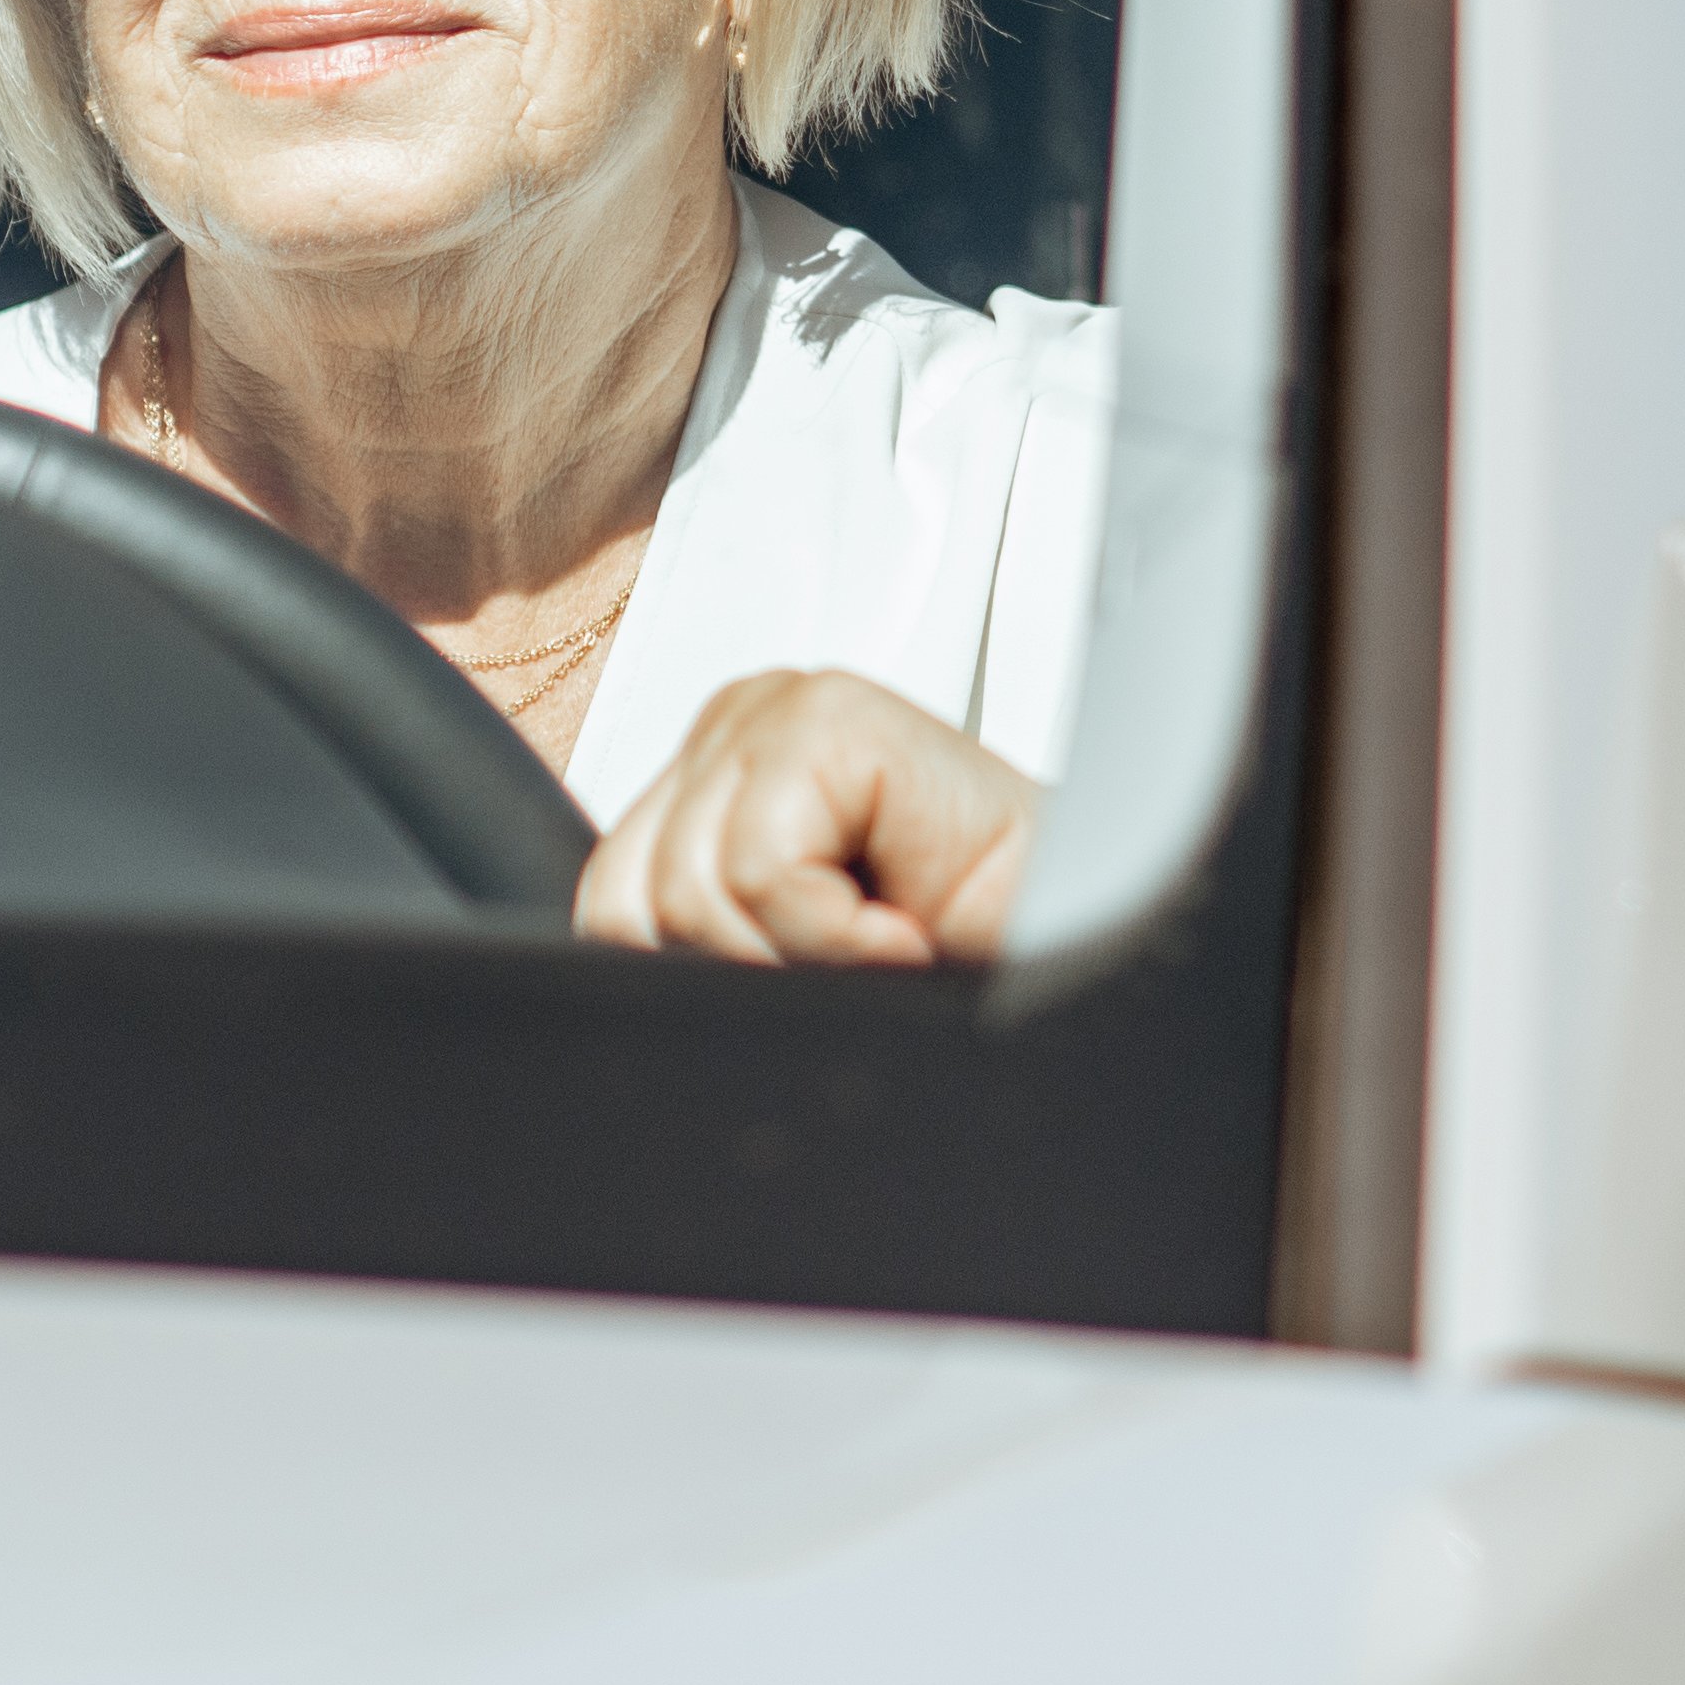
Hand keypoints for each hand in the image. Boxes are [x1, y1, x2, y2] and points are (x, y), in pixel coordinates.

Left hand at [572, 666, 1038, 966]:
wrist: (1083, 950)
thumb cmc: (957, 951)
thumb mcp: (775, 950)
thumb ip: (686, 932)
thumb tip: (602, 976)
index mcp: (713, 767)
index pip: (609, 899)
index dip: (698, 973)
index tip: (808, 967)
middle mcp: (738, 720)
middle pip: (634, 901)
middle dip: (746, 967)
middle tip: (852, 955)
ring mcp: (783, 707)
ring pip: (691, 894)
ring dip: (805, 957)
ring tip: (888, 936)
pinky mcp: (829, 718)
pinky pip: (756, 872)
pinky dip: (837, 936)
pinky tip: (906, 924)